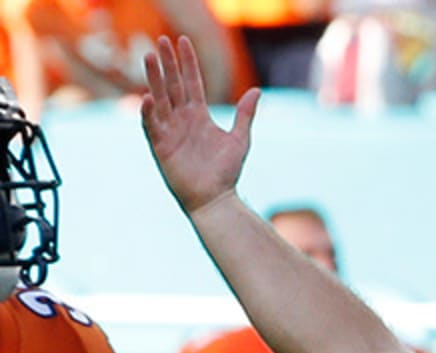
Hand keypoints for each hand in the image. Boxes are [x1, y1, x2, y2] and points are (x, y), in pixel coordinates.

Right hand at [140, 36, 259, 214]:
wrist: (216, 198)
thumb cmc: (227, 172)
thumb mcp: (239, 139)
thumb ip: (244, 114)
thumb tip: (256, 91)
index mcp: (199, 116)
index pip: (192, 82)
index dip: (188, 62)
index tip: (182, 41)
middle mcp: (182, 120)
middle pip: (173, 86)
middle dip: (167, 63)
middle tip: (160, 40)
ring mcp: (170, 132)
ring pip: (160, 100)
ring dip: (154, 80)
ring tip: (149, 58)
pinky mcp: (162, 148)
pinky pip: (153, 127)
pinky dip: (150, 113)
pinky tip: (148, 98)